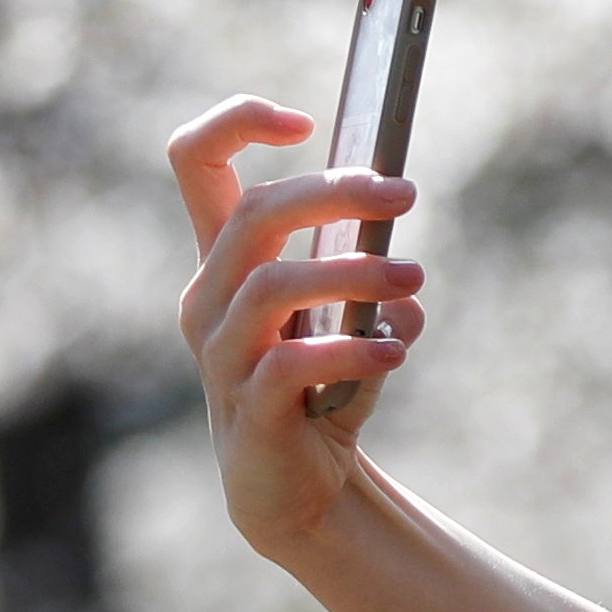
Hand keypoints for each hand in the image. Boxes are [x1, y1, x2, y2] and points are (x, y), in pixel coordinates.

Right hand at [168, 96, 426, 554]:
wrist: (302, 491)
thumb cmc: (322, 389)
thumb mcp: (354, 320)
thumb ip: (379, 287)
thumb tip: (407, 290)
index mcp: (225, 261)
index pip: (195, 163)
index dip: (236, 122)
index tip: (305, 120)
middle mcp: (210, 299)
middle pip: (254, 213)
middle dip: (337, 192)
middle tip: (406, 195)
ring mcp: (222, 356)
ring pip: (274, 284)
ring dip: (356, 272)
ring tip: (416, 281)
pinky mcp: (248, 410)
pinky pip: (293, 362)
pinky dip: (353, 348)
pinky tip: (395, 350)